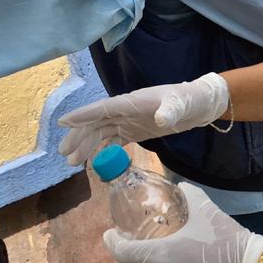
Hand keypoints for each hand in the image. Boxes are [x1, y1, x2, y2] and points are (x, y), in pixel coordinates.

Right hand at [58, 73, 230, 165]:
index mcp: (130, 101)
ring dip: (86, 145)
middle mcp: (125, 110)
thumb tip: (162, 120)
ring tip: (73, 162)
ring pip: (101, 132)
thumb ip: (170, 111)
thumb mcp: (180, 104)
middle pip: (96, 123)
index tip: (64, 122)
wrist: (198, 105)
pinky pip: (113, 139)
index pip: (102, 108)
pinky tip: (92, 161)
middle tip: (64, 153)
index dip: (83, 115)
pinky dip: (102, 149)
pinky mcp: (135, 131)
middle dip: (79, 136)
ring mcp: (128, 121)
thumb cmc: (187, 100)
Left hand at [103, 183, 262, 262]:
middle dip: (125, 255)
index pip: (121, 251)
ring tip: (142, 261)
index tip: (110, 234)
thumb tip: (181, 187)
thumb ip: (189, 195)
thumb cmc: (223, 237)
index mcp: (157, 254)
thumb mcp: (204, 209)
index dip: (111, 242)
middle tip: (128, 243)